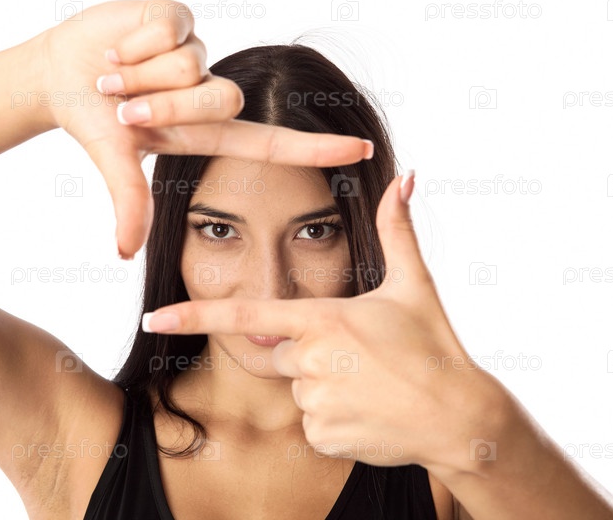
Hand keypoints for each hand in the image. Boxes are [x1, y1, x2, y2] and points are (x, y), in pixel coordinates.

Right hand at [35, 0, 371, 257]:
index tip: (363, 150)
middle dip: (162, 104)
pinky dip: (132, 42)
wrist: (60, 75)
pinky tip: (120, 47)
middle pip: (223, 98)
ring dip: (138, 74)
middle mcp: (210, 91)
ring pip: (191, 64)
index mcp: (206, 130)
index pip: (274, 142)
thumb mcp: (116, 162)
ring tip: (116, 76)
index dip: (318, 148)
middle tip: (123, 104)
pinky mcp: (181, 17)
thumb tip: (125, 252)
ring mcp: (199, 54)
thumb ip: (130, 201)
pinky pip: (171, 29)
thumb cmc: (94, 123)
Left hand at [141, 172, 504, 469]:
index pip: (247, 317)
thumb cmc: (435, 346)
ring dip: (326, 385)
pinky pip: (312, 423)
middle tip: (359, 355)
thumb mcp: (415, 284)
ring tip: (371, 385)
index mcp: (324, 319)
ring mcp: (316, 402)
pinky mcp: (323, 436)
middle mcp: (312, 360)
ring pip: (299, 389)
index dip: (196, 316)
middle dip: (311, 352)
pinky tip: (368, 412)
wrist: (458, 418)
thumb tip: (405, 176)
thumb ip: (398, 230)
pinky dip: (334, 418)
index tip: (154, 316)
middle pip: (283, 352)